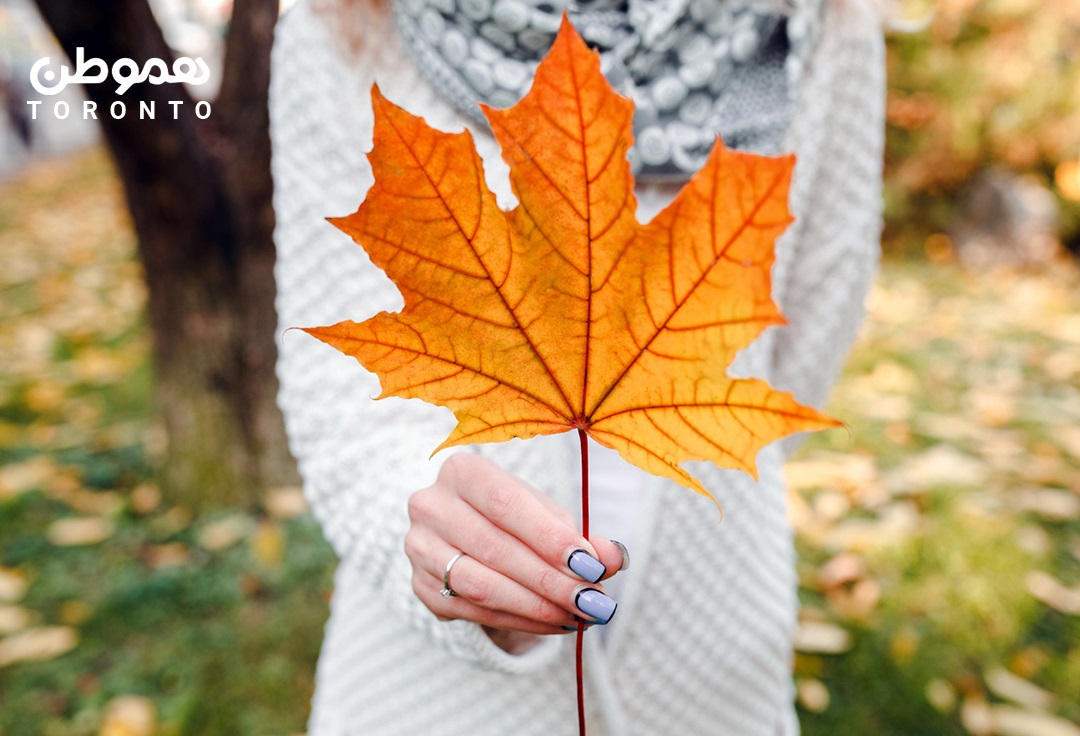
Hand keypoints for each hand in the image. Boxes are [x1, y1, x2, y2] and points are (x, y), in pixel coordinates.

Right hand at [405, 453, 625, 651]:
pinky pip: (473, 610)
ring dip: (535, 606)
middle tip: (593, 602)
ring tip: (577, 616)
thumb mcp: (546, 515)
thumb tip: (613, 558)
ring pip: (480, 584)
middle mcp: (431, 505)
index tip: (590, 565)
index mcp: (463, 471)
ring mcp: (420, 548)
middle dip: (550, 580)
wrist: (463, 535)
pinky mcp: (421, 587)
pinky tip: (554, 623)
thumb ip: (579, 535)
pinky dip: (519, 621)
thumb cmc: (512, 517)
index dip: (548, 537)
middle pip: (494, 547)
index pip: (505, 504)